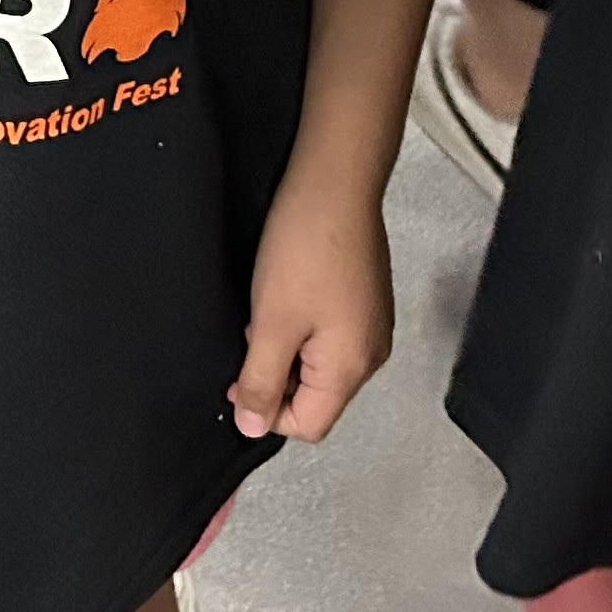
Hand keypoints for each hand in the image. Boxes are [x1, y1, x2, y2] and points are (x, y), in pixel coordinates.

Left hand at [229, 169, 391, 441]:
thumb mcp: (270, 322)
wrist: (334, 183)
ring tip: (268, 310)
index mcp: (352, 368)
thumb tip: (252, 428)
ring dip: (287, 350)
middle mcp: (371, 355)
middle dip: (276, 377)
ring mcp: (372, 326)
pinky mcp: (366, 301)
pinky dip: (302, 329)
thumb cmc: (304, 250)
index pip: (308, 425)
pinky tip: (287, 295)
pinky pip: (330, 337)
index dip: (267, 411)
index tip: (239, 376)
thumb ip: (261, 382)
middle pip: (317, 397)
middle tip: (253, 334)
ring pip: (320, 366)